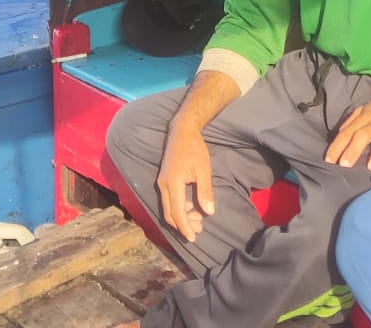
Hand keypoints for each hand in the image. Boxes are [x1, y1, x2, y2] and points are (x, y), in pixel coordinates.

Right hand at [156, 125, 213, 242]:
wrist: (182, 131)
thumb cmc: (195, 149)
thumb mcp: (203, 169)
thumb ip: (205, 191)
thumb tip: (208, 212)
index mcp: (172, 183)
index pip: (176, 212)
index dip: (184, 227)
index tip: (193, 238)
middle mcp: (163, 185)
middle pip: (169, 214)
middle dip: (183, 225)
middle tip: (199, 229)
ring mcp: (162, 183)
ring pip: (168, 208)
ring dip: (181, 217)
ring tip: (198, 219)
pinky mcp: (164, 181)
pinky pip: (168, 201)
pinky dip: (179, 208)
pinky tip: (192, 208)